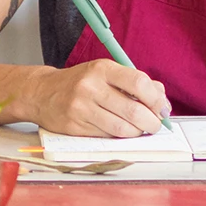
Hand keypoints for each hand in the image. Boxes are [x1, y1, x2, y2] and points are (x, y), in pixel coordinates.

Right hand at [28, 60, 169, 136]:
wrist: (42, 93)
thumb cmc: (80, 82)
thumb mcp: (105, 72)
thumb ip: (134, 82)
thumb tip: (161, 97)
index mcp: (102, 68)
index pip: (138, 82)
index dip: (156, 99)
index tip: (163, 108)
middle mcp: (91, 87)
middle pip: (133, 109)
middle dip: (151, 121)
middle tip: (156, 125)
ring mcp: (82, 108)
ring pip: (122, 128)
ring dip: (138, 132)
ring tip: (141, 129)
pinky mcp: (75, 127)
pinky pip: (107, 136)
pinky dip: (120, 137)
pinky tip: (123, 131)